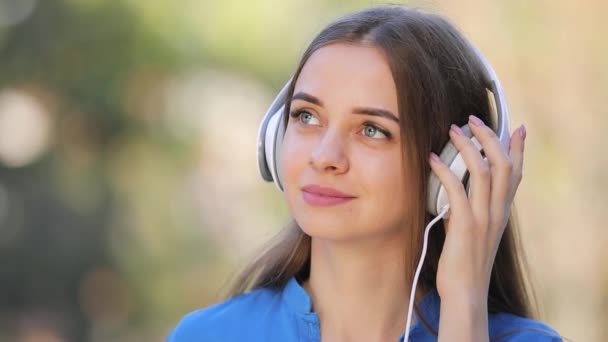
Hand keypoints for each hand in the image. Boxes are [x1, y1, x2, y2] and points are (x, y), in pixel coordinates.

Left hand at [429, 115, 525, 299]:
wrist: (465, 292)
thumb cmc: (464, 264)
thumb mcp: (472, 231)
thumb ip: (467, 210)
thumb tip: (454, 191)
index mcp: (501, 212)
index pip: (516, 174)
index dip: (517, 149)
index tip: (517, 128)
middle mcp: (497, 212)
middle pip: (503, 165)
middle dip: (490, 137)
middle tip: (473, 120)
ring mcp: (483, 218)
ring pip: (484, 172)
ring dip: (468, 146)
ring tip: (453, 130)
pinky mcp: (466, 226)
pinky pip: (457, 190)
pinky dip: (444, 171)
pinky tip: (431, 159)